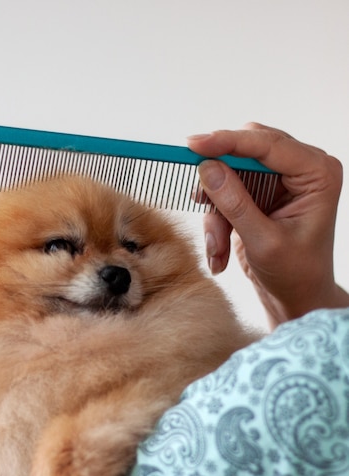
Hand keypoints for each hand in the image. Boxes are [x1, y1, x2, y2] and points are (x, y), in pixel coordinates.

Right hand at [187, 122, 348, 327]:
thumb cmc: (295, 274)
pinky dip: (216, 221)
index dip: (228, 141)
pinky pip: (225, 194)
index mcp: (317, 174)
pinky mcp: (259, 195)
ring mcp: (278, 181)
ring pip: (229, 176)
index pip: (268, 144)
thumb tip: (207, 168)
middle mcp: (300, 170)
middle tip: (200, 200)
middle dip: (220, 185)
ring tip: (217, 248)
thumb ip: (235, 204)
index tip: (194, 145)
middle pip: (245, 152)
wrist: (296, 298)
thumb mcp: (264, 242)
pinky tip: (219, 250)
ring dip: (217, 213)